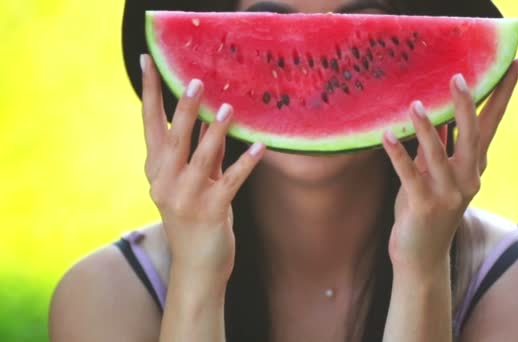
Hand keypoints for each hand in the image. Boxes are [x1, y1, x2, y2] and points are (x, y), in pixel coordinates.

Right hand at [140, 54, 265, 282]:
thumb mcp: (186, 181)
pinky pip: (231, 181)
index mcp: (157, 171)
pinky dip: (246, 163)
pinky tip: (260, 147)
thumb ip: (192, 151)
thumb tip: (204, 115)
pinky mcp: (211, 212)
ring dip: (214, 131)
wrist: (196, 267)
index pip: (150, 125)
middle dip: (184, 108)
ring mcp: (186, 198)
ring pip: (201, 158)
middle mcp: (165, 182)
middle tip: (195, 81)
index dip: (151, 93)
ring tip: (228, 108)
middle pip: (173, 138)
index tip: (148, 61)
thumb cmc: (193, 218)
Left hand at [383, 59, 517, 274]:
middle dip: (465, 106)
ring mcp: (448, 195)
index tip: (514, 65)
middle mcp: (468, 180)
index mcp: (473, 168)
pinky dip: (398, 155)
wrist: (422, 257)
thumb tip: (433, 114)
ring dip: (427, 129)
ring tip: (415, 105)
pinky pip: (410, 176)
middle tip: (458, 77)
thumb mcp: (433, 175)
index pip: (490, 125)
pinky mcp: (425, 207)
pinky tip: (386, 135)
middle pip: (473, 136)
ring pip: (439, 155)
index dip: (502, 96)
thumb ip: (435, 147)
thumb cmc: (425, 209)